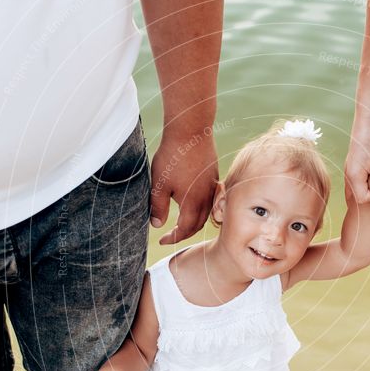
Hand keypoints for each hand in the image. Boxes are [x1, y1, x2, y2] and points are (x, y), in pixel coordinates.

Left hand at [150, 130, 218, 244]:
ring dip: (194, 222)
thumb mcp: (159, 184)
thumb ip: (157, 207)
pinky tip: (193, 203)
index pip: (185, 229)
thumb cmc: (173, 156)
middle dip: (184, 232)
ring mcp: (212, 186)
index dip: (173, 238)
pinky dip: (201, 208)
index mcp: (193, 203)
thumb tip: (156, 225)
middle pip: (198, 224)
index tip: (162, 240)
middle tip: (170, 235)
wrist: (191, 130)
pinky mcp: (213, 176)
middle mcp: (206, 198)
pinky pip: (210, 199)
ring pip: (206, 213)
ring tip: (182, 222)